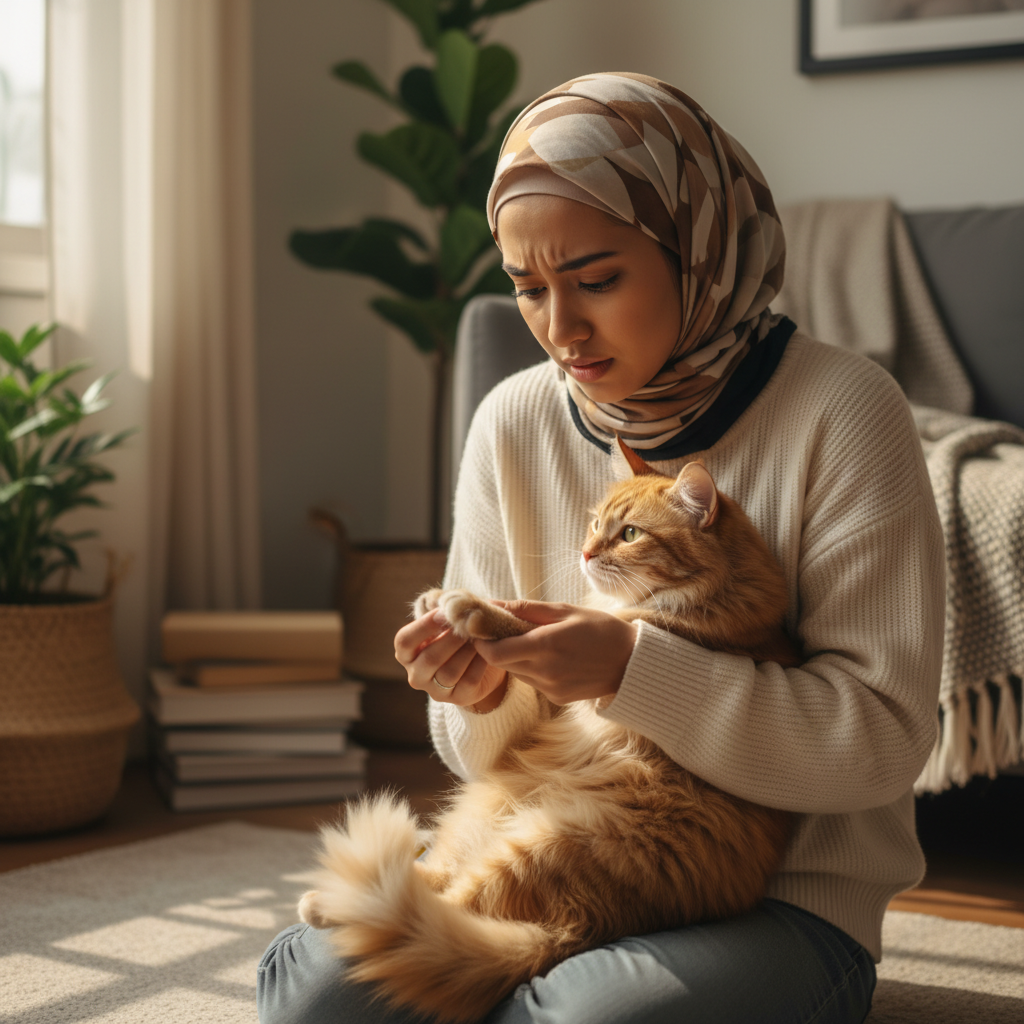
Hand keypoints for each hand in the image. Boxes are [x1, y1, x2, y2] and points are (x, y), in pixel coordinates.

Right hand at [394, 606, 507, 709]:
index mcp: (406, 653)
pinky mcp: (458, 699)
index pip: (404, 641)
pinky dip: (479, 663)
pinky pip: (468, 681)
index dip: (423, 626)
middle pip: (429, 658)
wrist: (482, 658)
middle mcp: (416, 675)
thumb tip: (443, 601)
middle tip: (467, 625)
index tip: (444, 613)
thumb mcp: (447, 616)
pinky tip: (486, 652)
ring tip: (478, 637)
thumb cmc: (457, 632)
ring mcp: (435, 690)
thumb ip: (441, 605)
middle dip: (451, 639)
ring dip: (466, 651)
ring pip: (449, 672)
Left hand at [472, 600, 637, 704]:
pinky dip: (533, 668)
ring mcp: (550, 689)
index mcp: (545, 646)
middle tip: (505, 629)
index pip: (494, 652)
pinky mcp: (557, 699)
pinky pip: (533, 682)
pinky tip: (553, 657)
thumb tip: (491, 604)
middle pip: (502, 663)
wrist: (633, 662)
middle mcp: (545, 672)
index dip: (482, 641)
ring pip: (516, 673)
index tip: (483, 628)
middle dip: (497, 646)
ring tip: (535, 640)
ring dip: (516, 657)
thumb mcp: (564, 610)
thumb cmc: (600, 629)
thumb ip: (525, 609)